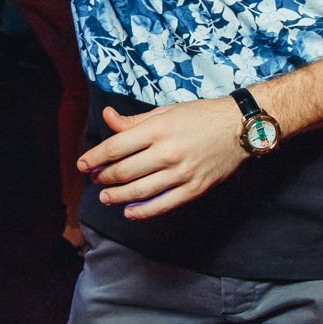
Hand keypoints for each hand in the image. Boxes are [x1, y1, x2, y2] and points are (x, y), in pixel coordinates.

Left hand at [79, 99, 246, 219]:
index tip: (83, 164)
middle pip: (124, 171)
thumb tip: (107, 118)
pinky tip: (129, 211)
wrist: (239, 127)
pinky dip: (143, 211)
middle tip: (95, 179)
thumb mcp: (165, 112)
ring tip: (106, 197)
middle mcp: (168, 152)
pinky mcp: (194, 188)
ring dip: (117, 196)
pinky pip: (163, 204)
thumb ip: (134, 121)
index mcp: (158, 129)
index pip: (116, 147)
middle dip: (104, 177)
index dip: (94, 157)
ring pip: (139, 191)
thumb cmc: (200, 116)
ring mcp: (181, 173)